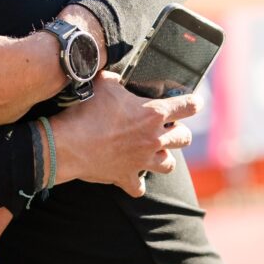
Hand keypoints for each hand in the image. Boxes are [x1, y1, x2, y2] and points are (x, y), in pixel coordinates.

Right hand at [48, 72, 196, 196]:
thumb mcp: (104, 83)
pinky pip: (139, 187)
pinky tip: (131, 176)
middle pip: (184, 138)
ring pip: (169, 165)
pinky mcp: (127, 177)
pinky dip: (137, 183)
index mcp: (153, 113)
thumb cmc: (87, 111)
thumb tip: (118, 76)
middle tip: (169, 128)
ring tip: (154, 152)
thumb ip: (118, 79)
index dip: (194, 103)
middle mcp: (153, 138)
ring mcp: (142, 160)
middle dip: (180, 132)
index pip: (188, 106)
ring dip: (164, 158)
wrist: (68, 144)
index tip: (194, 103)